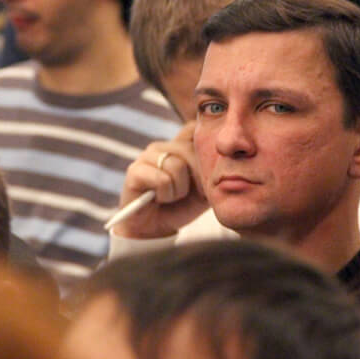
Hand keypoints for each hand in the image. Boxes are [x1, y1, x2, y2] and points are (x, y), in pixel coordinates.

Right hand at [112, 121, 207, 238]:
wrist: (155, 229)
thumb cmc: (182, 207)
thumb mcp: (206, 187)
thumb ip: (213, 169)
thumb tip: (224, 157)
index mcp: (180, 146)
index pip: (194, 128)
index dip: (204, 147)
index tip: (206, 173)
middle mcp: (163, 146)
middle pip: (191, 150)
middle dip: (196, 178)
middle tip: (187, 194)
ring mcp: (147, 156)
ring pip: (176, 165)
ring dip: (179, 190)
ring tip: (170, 197)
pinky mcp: (135, 170)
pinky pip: (162, 179)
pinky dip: (166, 195)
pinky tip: (158, 199)